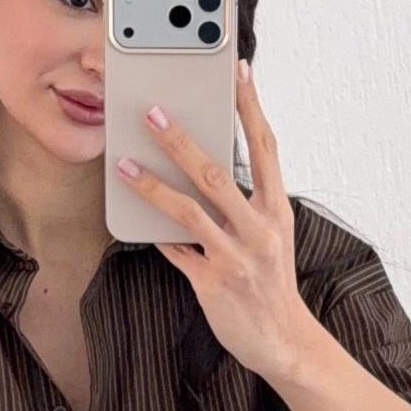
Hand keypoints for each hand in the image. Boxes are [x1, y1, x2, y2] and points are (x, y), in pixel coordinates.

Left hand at [112, 60, 323, 384]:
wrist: (285, 342)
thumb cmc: (272, 282)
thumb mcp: (271, 235)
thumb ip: (246, 201)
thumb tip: (208, 163)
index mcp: (277, 209)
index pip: (266, 146)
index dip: (251, 106)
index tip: (238, 69)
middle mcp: (259, 229)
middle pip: (217, 174)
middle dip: (181, 141)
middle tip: (153, 111)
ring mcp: (236, 257)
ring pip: (189, 212)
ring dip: (153, 185)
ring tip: (124, 164)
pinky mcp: (213, 284)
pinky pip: (177, 252)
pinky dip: (155, 234)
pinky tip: (133, 216)